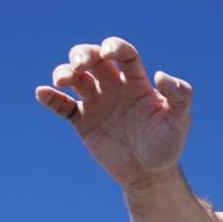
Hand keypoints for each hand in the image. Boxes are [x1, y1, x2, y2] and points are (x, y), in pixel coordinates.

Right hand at [35, 37, 192, 186]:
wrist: (149, 174)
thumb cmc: (167, 145)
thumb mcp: (179, 121)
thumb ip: (179, 96)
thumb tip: (160, 74)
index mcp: (136, 81)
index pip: (123, 54)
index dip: (114, 47)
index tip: (109, 53)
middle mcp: (113, 86)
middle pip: (93, 58)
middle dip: (83, 55)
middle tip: (81, 66)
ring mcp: (96, 103)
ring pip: (75, 77)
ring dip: (64, 72)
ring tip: (63, 80)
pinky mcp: (82, 121)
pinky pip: (62, 105)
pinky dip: (50, 98)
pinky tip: (43, 93)